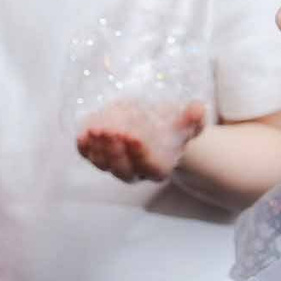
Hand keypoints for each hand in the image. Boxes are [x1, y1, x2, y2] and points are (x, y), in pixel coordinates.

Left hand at [76, 99, 205, 181]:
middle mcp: (136, 171)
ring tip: (96, 130)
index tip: (134, 136)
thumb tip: (198, 108)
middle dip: (115, 151)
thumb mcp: (187, 121)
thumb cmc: (173, 127)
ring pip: (105, 165)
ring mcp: (116, 165)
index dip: (141, 154)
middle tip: (111, 131)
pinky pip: (89, 156)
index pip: (150, 167)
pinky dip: (84, 148)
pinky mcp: (99, 155)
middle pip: (123, 170)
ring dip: (98, 149)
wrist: (154, 126)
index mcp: (160, 167)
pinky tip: (83, 134)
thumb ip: (193, 118)